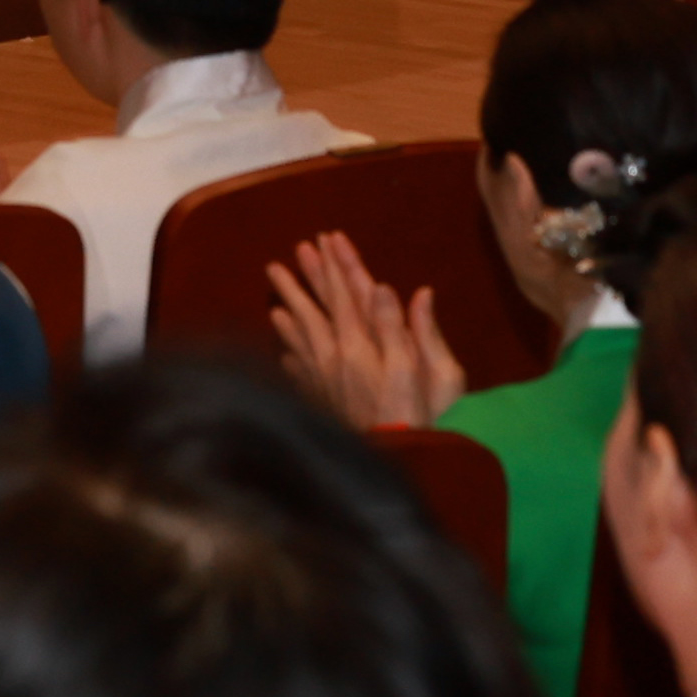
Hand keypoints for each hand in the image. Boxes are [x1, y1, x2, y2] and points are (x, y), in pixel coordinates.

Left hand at [265, 232, 459, 427]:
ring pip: (301, 336)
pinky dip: (290, 353)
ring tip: (276, 293)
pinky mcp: (323, 401)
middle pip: (317, 309)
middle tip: (294, 252)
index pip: (346, 293)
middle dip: (307, 278)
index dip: (338, 264)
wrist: (396, 458)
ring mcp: (325, 380)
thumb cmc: (416, 416)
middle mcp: (335, 357)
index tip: (327, 238)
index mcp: (360, 344)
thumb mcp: (420, 370)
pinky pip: (299, 371)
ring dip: (290, 311)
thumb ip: (402, 328)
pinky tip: (285, 352)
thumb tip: (386, 287)